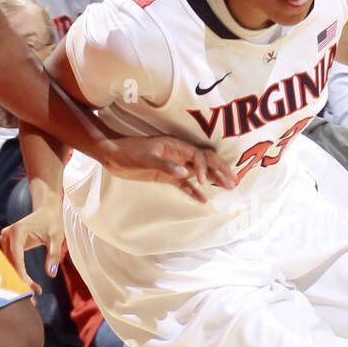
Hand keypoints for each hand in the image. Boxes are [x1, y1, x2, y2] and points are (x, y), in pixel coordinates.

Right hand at [1, 198, 64, 294]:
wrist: (46, 210)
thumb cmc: (52, 222)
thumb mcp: (56, 237)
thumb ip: (53, 255)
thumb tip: (51, 274)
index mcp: (16, 233)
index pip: (16, 260)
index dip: (21, 276)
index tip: (31, 291)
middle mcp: (6, 236)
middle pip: (10, 265)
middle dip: (20, 282)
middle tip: (33, 300)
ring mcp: (4, 240)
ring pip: (8, 266)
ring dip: (19, 280)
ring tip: (34, 293)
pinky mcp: (6, 244)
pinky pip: (10, 262)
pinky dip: (19, 274)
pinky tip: (31, 284)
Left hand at [94, 134, 237, 201]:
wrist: (113, 156)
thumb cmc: (128, 153)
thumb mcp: (146, 159)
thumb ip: (166, 166)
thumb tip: (185, 174)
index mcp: (176, 146)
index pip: (198, 155)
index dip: (204, 167)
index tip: (203, 181)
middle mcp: (179, 154)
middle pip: (206, 160)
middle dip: (220, 170)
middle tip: (234, 181)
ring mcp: (174, 165)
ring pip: (199, 172)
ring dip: (213, 179)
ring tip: (228, 187)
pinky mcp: (167, 176)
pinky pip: (185, 184)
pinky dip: (194, 191)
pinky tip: (203, 200)